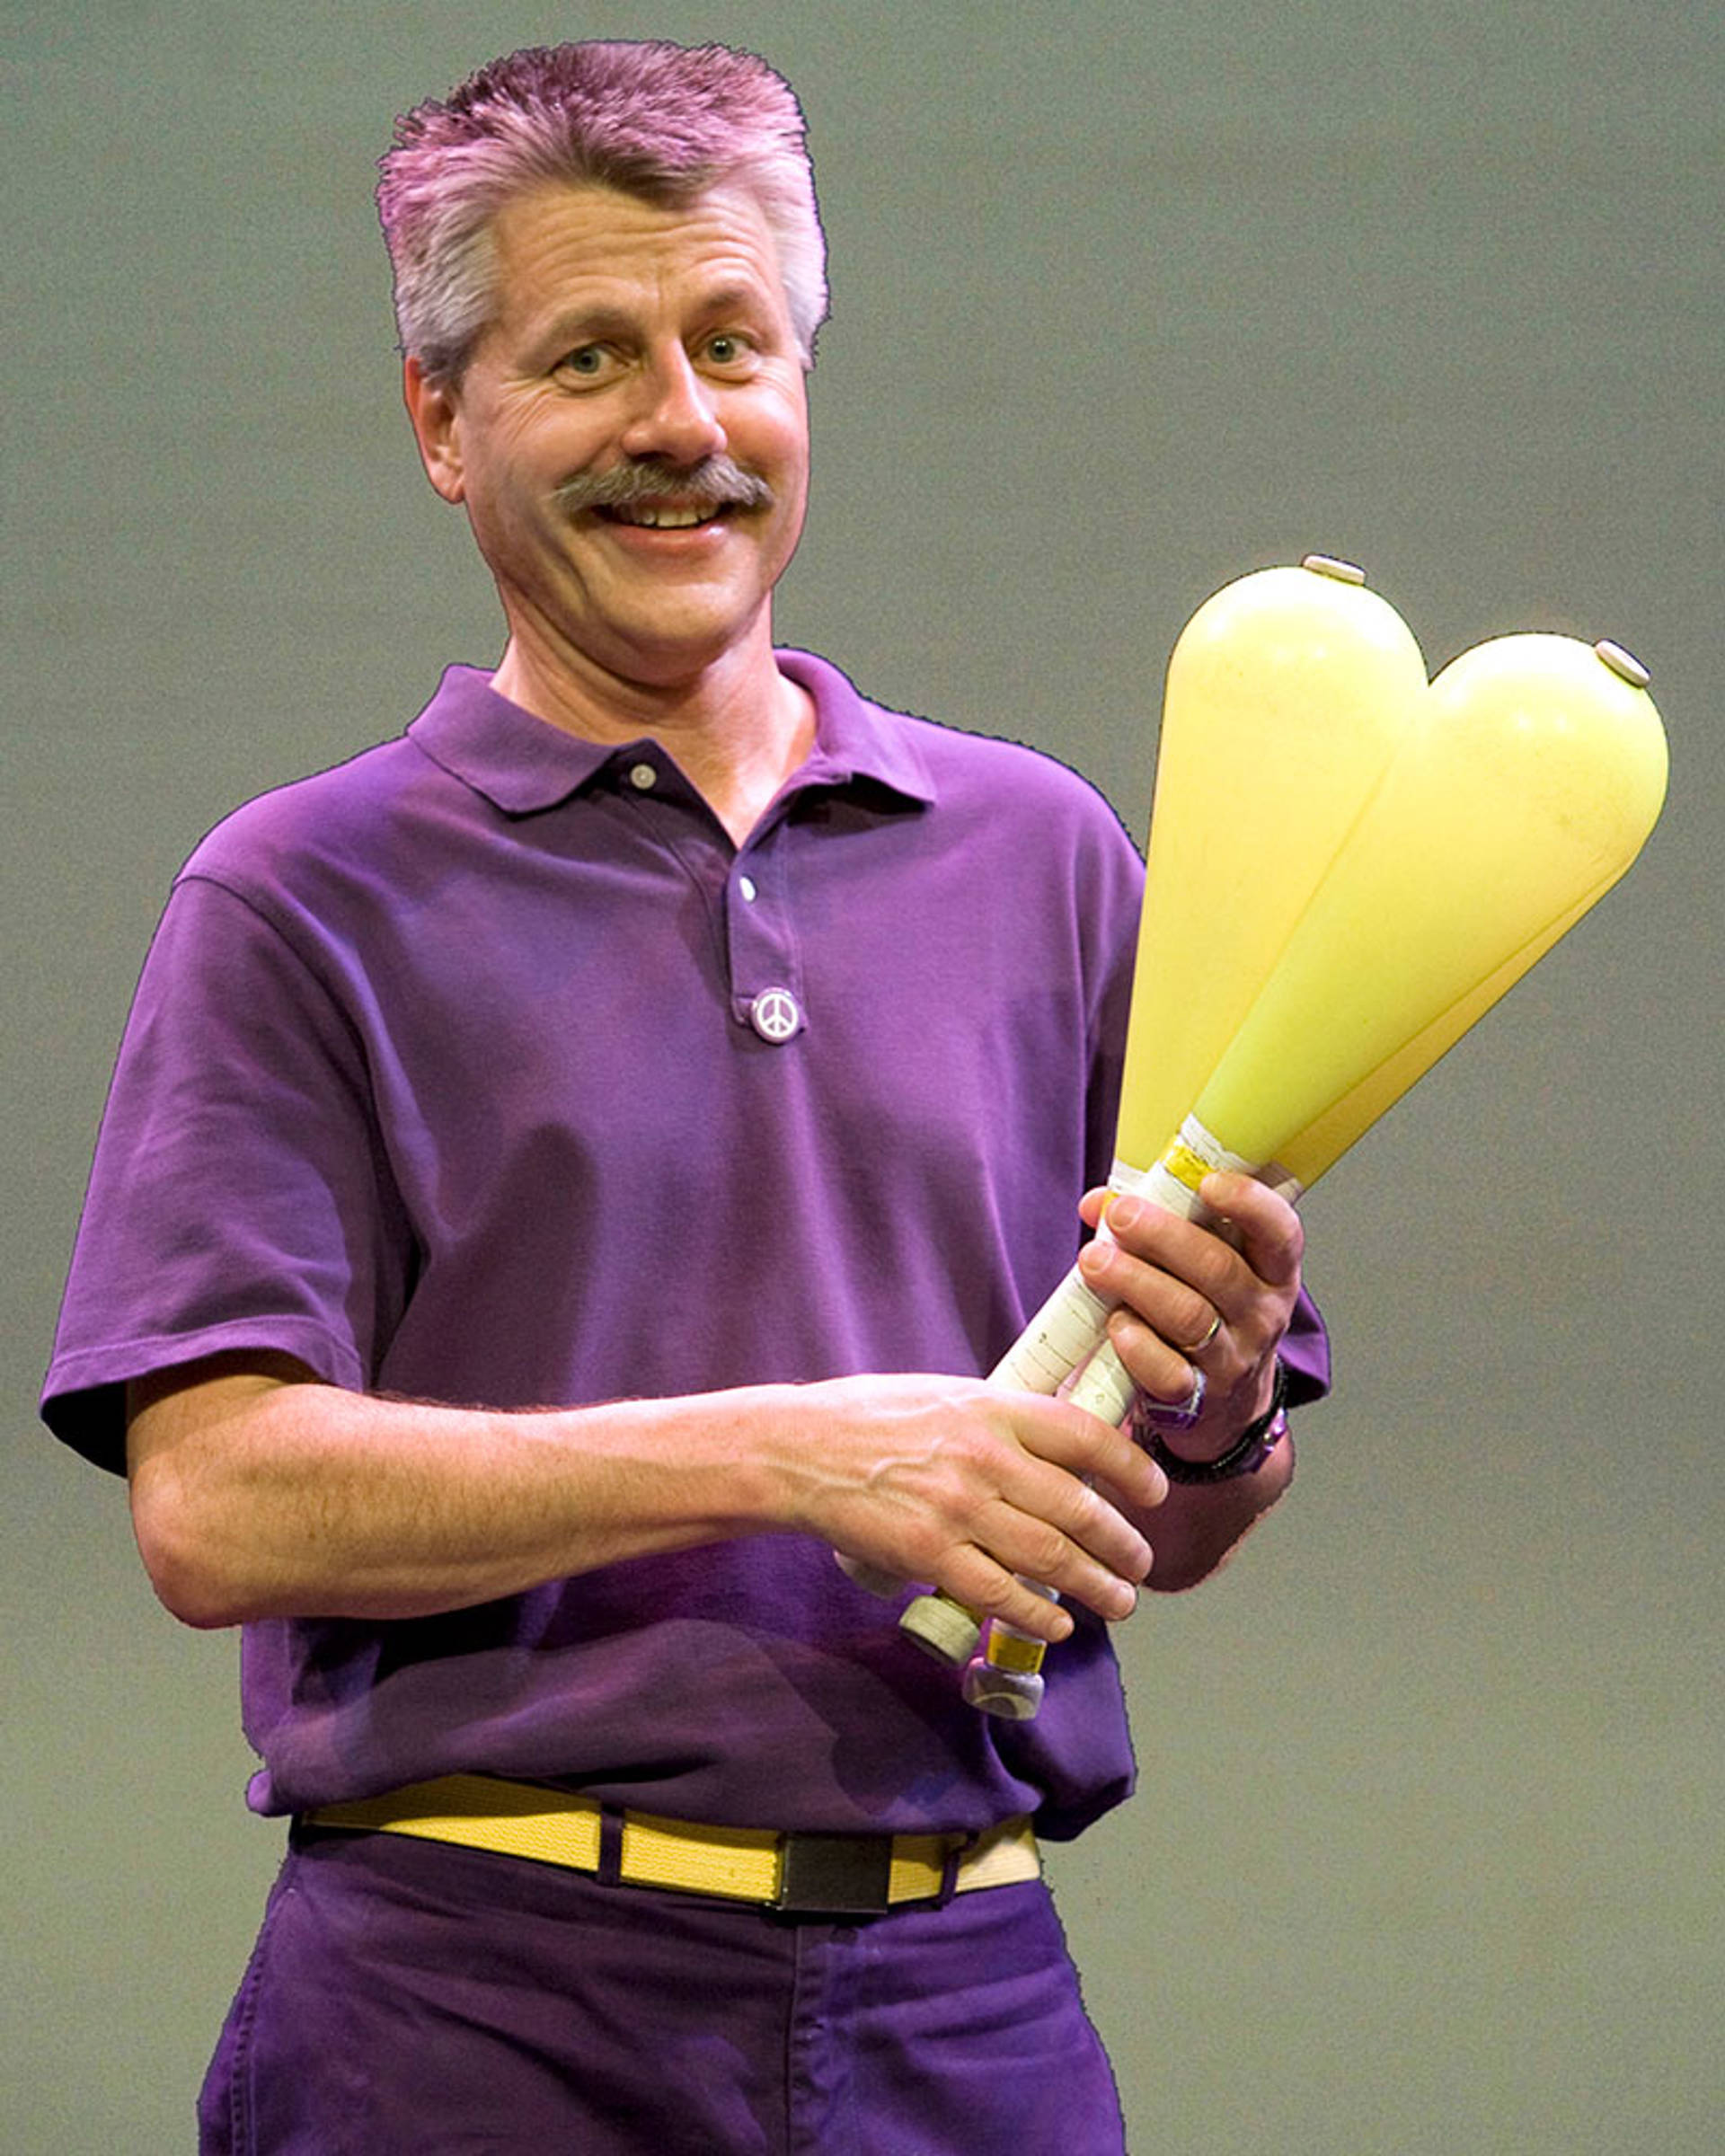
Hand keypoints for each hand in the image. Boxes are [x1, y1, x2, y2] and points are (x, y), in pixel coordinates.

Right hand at [777, 1373, 1166, 1642]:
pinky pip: (999, 1592)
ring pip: (1050, 1556)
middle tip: (1142, 1564)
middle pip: (1078, 1508)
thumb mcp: (948, 1396)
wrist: (800, 1450)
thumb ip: (1003, 1421)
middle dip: (1122, 1544)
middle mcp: (984, 1458)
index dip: (1130, 1468)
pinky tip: (1059, 1624)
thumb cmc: (871, 1418)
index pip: (1084, 1437)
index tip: (1153, 1492)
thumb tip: (1061, 1449)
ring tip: (1120, 1600)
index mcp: (993, 1410)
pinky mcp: (928, 1555)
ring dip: (1097, 1585)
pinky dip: (1038, 1613)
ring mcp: (958, 1510)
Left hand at [1076, 1172, 1303, 1452]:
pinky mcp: (1197, 1399)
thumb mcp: (1200, 1264)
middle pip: (1219, 1269)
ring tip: (1094, 1261)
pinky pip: (1167, 1372)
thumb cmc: (1204, 1309)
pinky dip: (1136, 1346)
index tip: (1208, 1183)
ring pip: (1189, 1316)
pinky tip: (1115, 1324)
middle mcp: (1261, 1315)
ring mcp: (1233, 1359)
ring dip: (1136, 1282)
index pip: (1281, 1233)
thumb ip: (1158, 1224)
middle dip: (1163, 1236)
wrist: (1223, 1406)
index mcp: (1272, 1271)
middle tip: (1121, 1215)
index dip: (1250, 1204)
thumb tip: (1098, 1201)